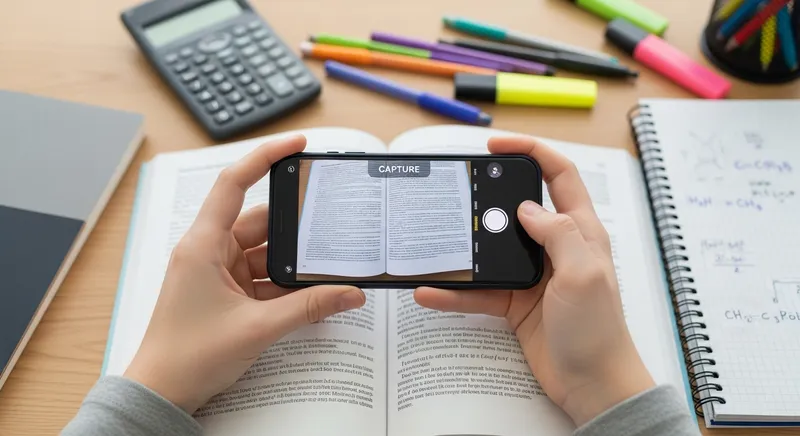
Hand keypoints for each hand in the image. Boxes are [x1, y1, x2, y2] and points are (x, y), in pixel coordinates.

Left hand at [124, 135, 365, 413]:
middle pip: (261, 221)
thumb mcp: (258, 328)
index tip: (297, 145)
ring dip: (293, 261)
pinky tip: (312, 290)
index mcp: (203, 245)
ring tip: (328, 264)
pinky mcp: (227, 292)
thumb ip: (309, 307)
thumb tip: (350, 294)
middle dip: (296, 227)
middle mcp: (209, 251)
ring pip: (265, 252)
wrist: (163, 393)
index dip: (265, 157)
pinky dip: (286, 283)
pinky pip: (264, 276)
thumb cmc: (188, 356)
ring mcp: (218, 272)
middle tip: (331, 224)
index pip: (234, 183)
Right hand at [414, 137, 653, 426]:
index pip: (558, 175)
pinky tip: (431, 291)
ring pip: (492, 250)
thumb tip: (525, 207)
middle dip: (488, 195)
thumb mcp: (583, 273)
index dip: (531, 151)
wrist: (592, 384)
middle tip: (459, 189)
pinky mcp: (515, 303)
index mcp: (579, 231)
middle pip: (518, 207)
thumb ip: (557, 233)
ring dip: (465, 247)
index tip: (496, 145)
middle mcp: (555, 247)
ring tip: (437, 239)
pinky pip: (479, 291)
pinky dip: (454, 292)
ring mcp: (533, 275)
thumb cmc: (598, 329)